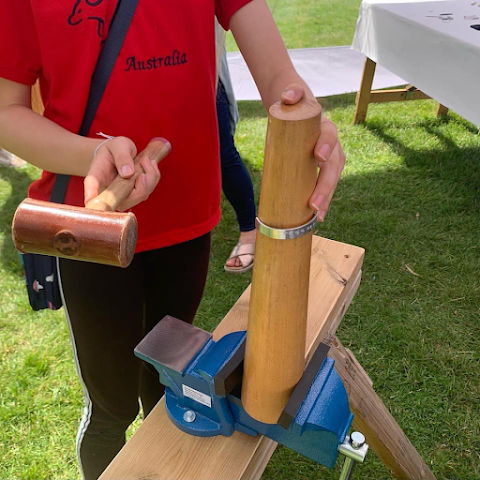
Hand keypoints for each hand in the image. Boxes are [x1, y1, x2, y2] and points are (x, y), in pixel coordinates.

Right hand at [84, 136, 160, 210]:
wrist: (117, 154)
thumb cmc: (114, 150)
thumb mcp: (117, 146)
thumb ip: (122, 157)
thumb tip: (128, 174)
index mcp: (97, 178)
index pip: (93, 190)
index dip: (93, 194)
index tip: (92, 197)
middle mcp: (109, 193)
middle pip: (126, 201)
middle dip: (142, 184)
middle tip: (144, 161)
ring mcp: (123, 196)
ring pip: (141, 195)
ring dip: (150, 176)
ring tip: (145, 159)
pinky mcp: (135, 195)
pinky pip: (149, 189)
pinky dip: (153, 176)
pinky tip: (149, 164)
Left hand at [281, 84, 345, 221]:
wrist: (293, 108)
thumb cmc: (291, 104)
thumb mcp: (290, 94)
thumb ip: (291, 91)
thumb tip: (288, 97)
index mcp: (324, 126)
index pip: (330, 136)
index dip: (327, 146)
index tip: (319, 157)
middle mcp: (330, 143)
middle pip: (333, 166)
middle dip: (326, 186)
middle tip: (315, 204)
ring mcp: (328, 157)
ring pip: (332, 178)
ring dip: (327, 198)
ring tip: (319, 215)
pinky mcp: (319, 168)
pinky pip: (324, 185)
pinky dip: (323, 200)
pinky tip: (318, 216)